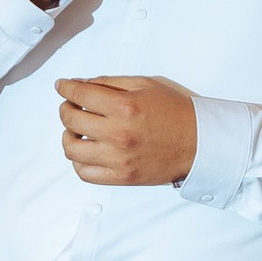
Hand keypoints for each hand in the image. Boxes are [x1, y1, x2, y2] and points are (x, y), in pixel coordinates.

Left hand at [55, 75, 196, 185]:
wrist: (199, 143)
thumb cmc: (175, 112)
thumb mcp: (145, 85)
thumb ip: (111, 83)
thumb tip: (81, 84)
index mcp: (124, 107)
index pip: (80, 94)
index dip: (65, 87)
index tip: (62, 86)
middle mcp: (118, 134)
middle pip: (70, 119)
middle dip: (66, 108)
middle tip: (71, 105)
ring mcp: (118, 158)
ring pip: (71, 148)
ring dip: (68, 135)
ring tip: (77, 130)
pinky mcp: (121, 177)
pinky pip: (85, 173)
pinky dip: (79, 161)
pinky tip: (86, 150)